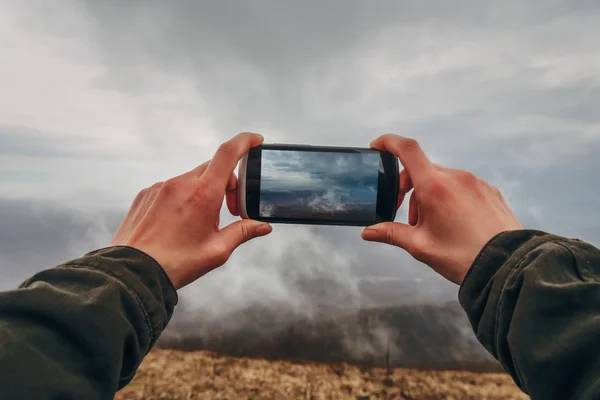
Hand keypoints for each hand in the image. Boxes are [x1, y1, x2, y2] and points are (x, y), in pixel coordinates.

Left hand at [110, 132, 271, 288]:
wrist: (133, 272)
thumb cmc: (176, 263)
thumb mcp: (217, 251)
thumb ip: (242, 232)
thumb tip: (262, 227)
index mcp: (203, 194)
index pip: (228, 154)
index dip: (245, 141)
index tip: (255, 140)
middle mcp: (181, 183)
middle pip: (213, 168)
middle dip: (227, 182)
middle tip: (230, 208)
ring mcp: (161, 187)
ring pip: (192, 178)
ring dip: (204, 190)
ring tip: (200, 220)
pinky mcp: (146, 194)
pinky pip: (172, 187)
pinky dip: (183, 197)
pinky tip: (179, 222)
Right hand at [361, 135, 521, 284]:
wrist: (507, 265)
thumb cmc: (463, 256)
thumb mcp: (420, 246)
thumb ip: (391, 233)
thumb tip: (368, 232)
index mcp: (435, 186)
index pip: (407, 150)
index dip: (388, 142)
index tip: (377, 146)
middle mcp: (456, 177)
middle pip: (422, 170)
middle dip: (408, 189)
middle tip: (407, 217)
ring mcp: (475, 182)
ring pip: (442, 179)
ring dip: (429, 196)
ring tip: (432, 226)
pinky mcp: (489, 190)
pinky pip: (461, 186)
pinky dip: (449, 198)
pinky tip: (453, 223)